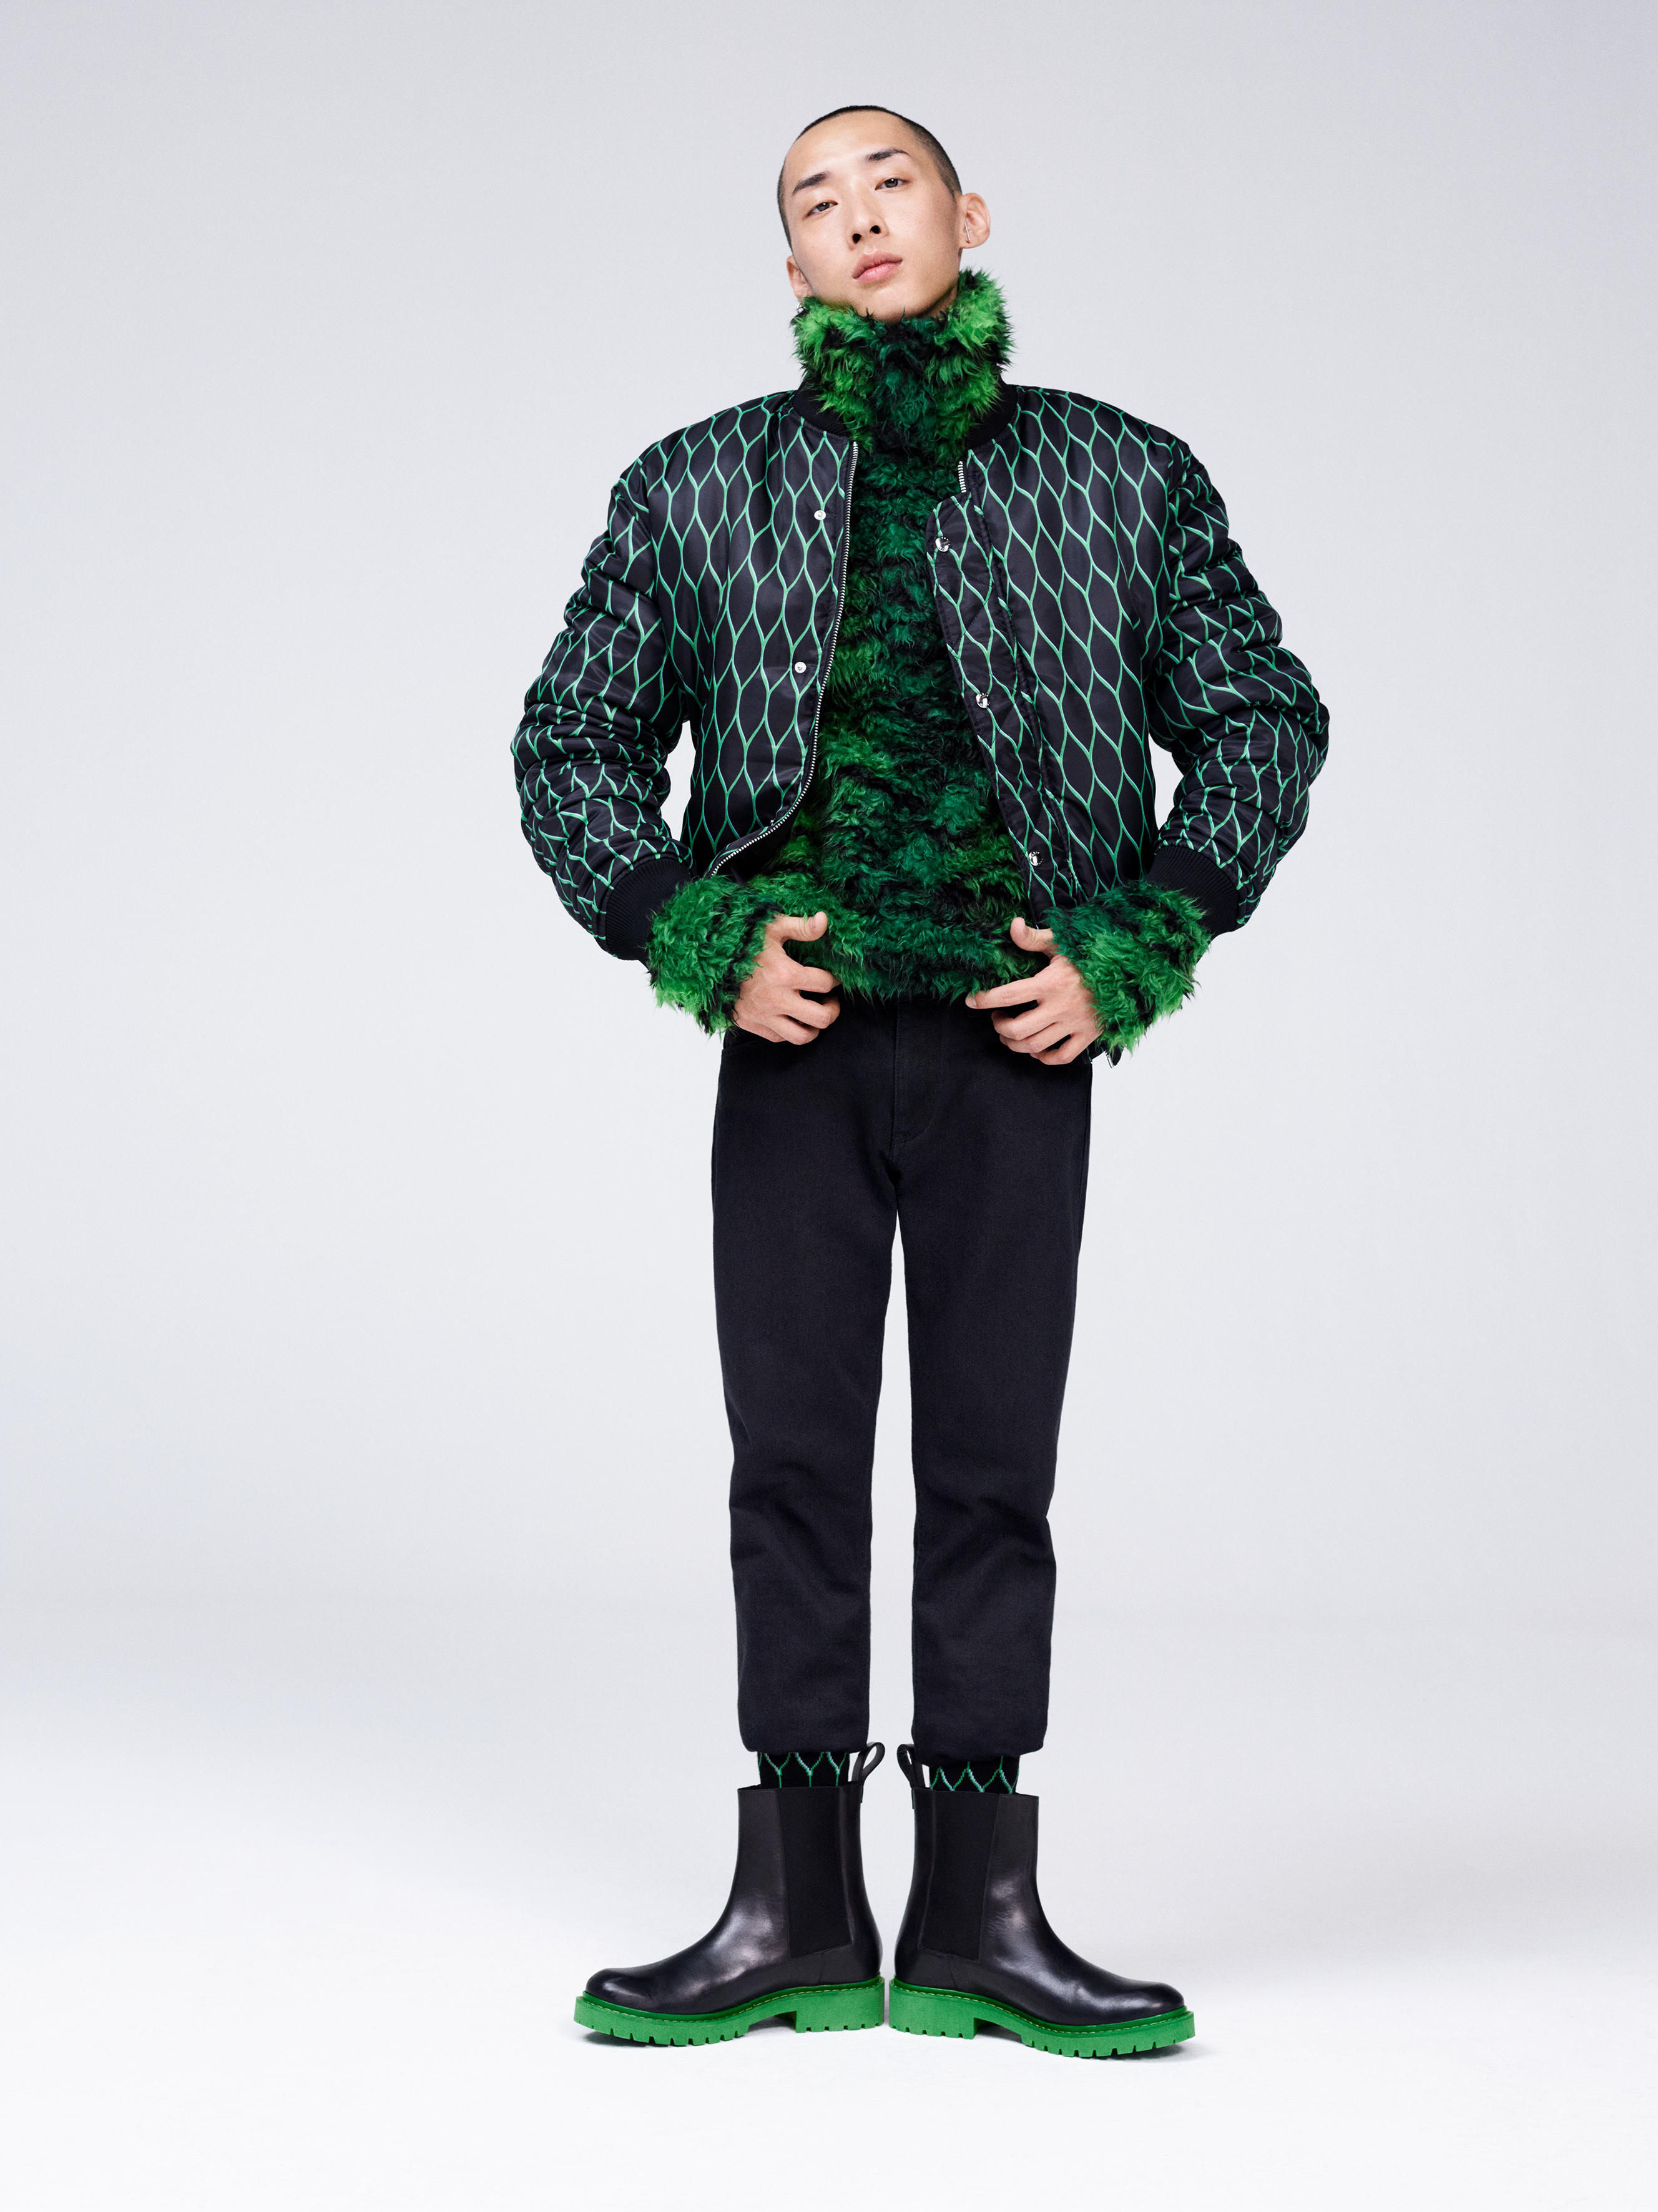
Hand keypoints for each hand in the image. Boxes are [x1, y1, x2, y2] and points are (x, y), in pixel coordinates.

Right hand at [733, 911, 840, 1043]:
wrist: (705, 959)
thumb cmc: (741, 941)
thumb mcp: (772, 927)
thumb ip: (801, 926)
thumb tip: (825, 920)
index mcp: (786, 974)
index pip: (825, 984)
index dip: (835, 981)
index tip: (833, 979)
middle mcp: (777, 999)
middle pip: (821, 1018)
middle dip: (833, 1010)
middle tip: (831, 1002)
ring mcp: (763, 1015)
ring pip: (801, 1036)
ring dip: (814, 1028)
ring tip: (814, 1016)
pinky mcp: (751, 1024)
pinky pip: (778, 1038)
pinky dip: (789, 1031)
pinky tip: (791, 1018)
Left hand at [966, 917, 1099, 1064]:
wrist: (1128, 970)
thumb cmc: (1090, 955)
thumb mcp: (1061, 941)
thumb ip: (1034, 937)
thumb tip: (1012, 925)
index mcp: (1049, 983)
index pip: (1007, 995)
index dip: (984, 1000)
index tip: (972, 1000)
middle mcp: (1059, 1007)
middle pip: (1017, 1029)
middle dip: (1000, 1027)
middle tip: (997, 1018)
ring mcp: (1074, 1023)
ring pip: (1034, 1046)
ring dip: (1015, 1044)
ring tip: (1010, 1033)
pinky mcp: (1088, 1035)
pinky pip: (1062, 1057)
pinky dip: (1045, 1058)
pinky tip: (1037, 1049)